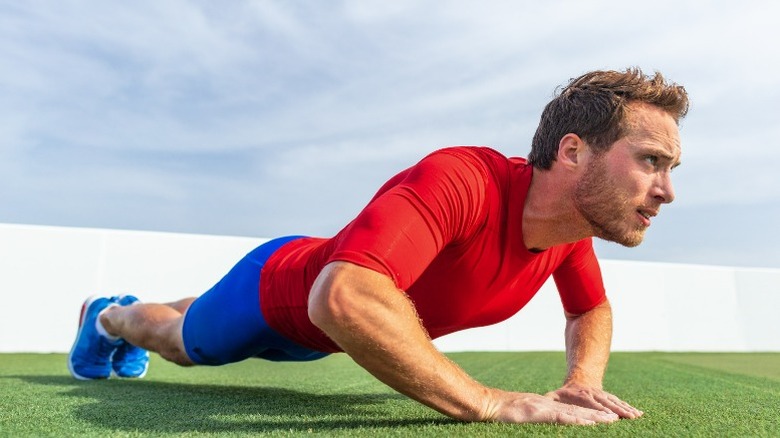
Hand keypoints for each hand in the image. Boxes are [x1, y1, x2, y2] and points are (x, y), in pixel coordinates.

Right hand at [485, 389, 619, 424]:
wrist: (489, 404)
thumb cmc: (501, 412)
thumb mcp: (523, 415)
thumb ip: (536, 417)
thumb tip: (544, 421)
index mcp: (545, 407)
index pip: (570, 412)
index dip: (588, 415)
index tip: (603, 418)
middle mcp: (548, 406)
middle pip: (577, 411)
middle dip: (597, 415)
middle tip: (615, 419)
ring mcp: (544, 408)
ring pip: (574, 413)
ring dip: (594, 418)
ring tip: (610, 421)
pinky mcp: (539, 413)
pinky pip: (562, 417)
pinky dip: (577, 420)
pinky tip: (589, 423)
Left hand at [545, 382, 642, 418]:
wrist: (580, 379)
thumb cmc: (565, 393)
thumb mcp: (555, 395)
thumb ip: (549, 400)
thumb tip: (538, 404)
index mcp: (581, 396)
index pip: (591, 404)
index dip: (599, 409)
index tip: (607, 416)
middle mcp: (595, 395)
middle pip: (607, 403)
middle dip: (617, 411)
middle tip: (628, 418)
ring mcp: (603, 396)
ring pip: (616, 402)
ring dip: (626, 409)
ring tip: (637, 416)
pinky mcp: (610, 398)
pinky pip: (621, 402)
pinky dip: (630, 407)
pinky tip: (639, 414)